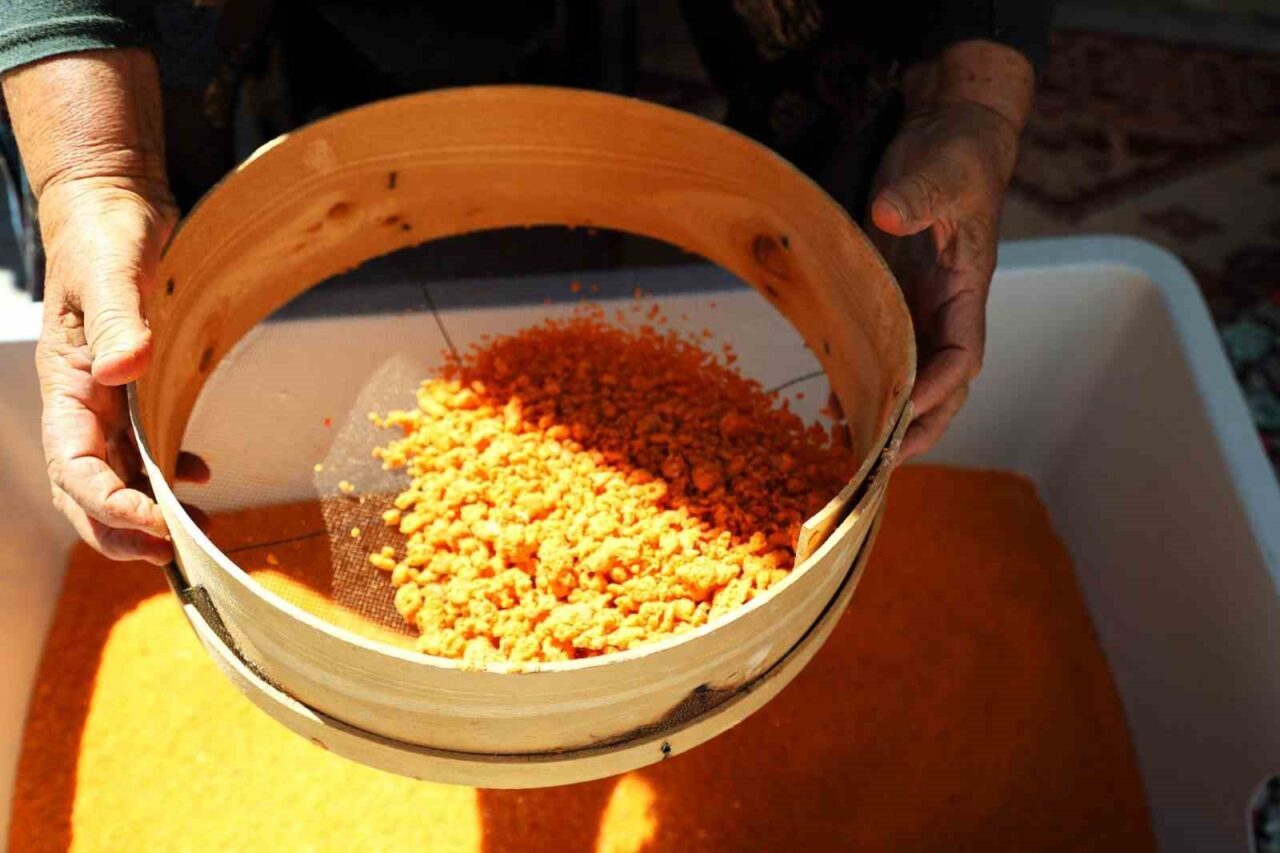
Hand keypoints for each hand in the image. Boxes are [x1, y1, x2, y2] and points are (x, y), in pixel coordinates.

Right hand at [5, 50, 206, 563]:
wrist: (110, 208)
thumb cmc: (105, 233)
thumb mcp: (114, 269)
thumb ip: (120, 319)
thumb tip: (123, 369)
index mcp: (66, 386)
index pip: (76, 468)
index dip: (111, 507)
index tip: (158, 525)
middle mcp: (80, 404)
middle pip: (90, 491)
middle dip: (127, 532)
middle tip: (179, 558)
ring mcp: (103, 401)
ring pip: (118, 478)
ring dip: (150, 513)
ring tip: (198, 533)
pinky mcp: (131, 391)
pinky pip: (143, 449)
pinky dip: (168, 472)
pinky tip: (201, 476)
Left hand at [868, 42, 1031, 459]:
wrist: (950, 135)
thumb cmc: (955, 153)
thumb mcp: (941, 168)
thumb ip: (920, 193)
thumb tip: (891, 213)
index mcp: (965, 289)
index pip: (962, 356)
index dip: (937, 389)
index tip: (904, 411)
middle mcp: (946, 309)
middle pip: (942, 387)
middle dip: (917, 427)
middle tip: (879, 463)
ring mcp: (920, 308)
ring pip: (911, 379)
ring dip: (887, 416)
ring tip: (849, 449)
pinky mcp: (893, 299)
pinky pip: (884, 354)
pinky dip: (864, 383)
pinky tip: (832, 404)